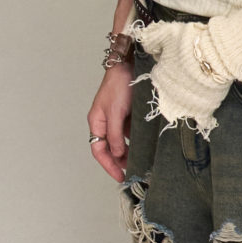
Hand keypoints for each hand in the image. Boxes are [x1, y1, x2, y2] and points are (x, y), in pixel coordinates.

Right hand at [88, 63, 133, 181]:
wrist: (130, 65)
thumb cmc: (119, 85)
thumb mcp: (116, 113)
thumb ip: (115, 135)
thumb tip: (116, 153)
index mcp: (96, 122)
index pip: (99, 150)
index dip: (109, 165)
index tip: (120, 177)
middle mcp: (105, 122)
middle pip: (109, 148)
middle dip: (119, 161)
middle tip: (132, 172)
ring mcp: (116, 118)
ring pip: (120, 142)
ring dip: (128, 152)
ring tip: (140, 162)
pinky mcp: (128, 114)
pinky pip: (130, 133)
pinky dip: (135, 141)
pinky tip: (145, 146)